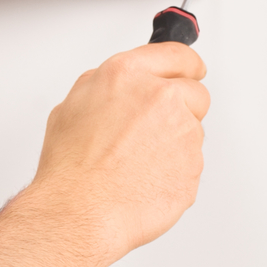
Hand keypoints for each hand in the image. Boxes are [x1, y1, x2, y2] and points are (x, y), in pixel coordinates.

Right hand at [23, 41, 211, 263]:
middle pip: (195, 93)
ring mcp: (182, 132)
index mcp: (128, 75)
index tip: (191, 70)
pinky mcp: (193, 165)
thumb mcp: (73, 106)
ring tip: (137, 164)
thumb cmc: (71, 167)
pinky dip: (174, 172)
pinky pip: (190, 164)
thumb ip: (108, 86)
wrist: (81, 211)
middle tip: (153, 132)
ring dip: (174, 144)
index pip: (176, 54)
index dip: (185, 65)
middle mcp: (161, 98)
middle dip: (181, 108)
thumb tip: (125, 87)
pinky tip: (145, 180)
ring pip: (192, 132)